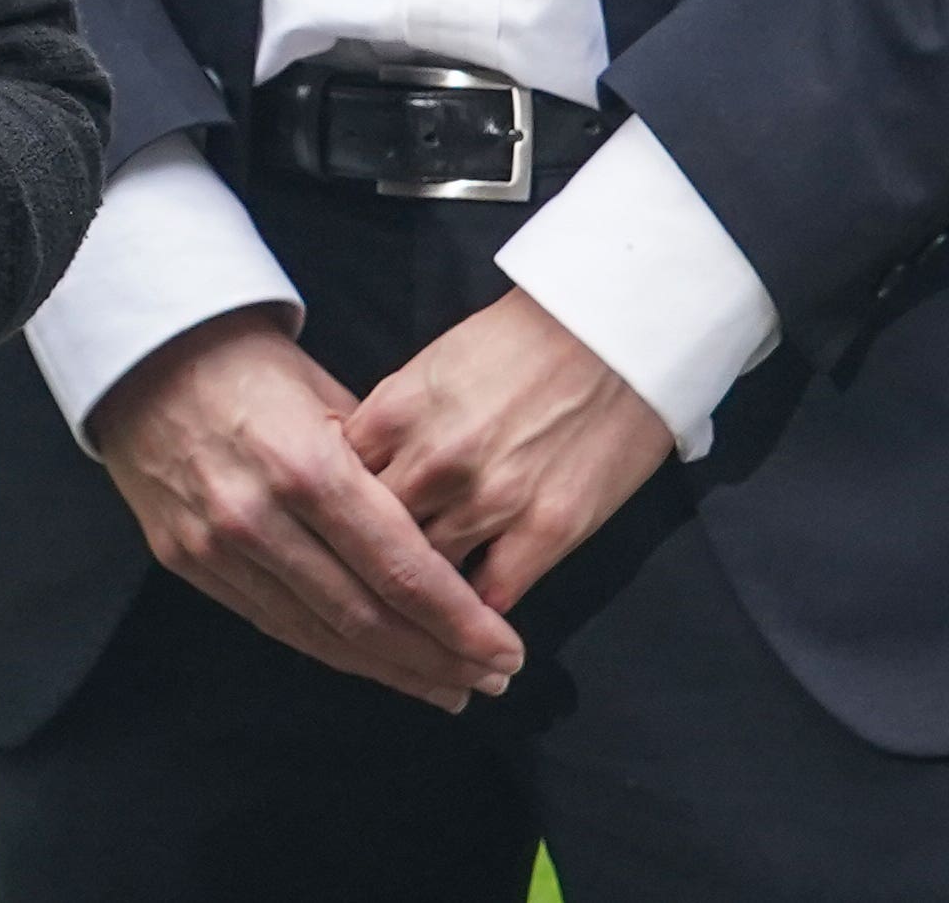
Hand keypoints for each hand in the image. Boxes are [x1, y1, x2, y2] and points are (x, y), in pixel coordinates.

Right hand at [84, 308, 525, 710]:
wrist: (140, 354)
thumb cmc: (249, 361)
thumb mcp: (328, 395)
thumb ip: (382, 467)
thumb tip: (442, 528)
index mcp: (305, 464)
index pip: (399, 568)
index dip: (458, 621)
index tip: (504, 648)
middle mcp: (259, 516)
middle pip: (366, 616)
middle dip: (438, 659)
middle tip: (490, 680)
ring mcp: (217, 547)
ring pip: (321, 634)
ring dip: (392, 670)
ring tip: (447, 688)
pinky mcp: (189, 563)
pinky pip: (274, 624)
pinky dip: (333, 651)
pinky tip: (376, 665)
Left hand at [344, 287, 673, 615]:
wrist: (614, 331)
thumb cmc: (524, 342)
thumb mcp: (434, 365)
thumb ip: (390, 424)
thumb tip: (356, 474)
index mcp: (397, 412)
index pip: (334, 489)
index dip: (334, 515)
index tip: (339, 533)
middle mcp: (435, 461)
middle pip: (371, 541)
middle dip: (369, 563)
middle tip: (371, 584)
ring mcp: (491, 500)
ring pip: (426, 578)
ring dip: (421, 595)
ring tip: (419, 609)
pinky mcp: (547, 530)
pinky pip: (490, 596)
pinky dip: (475, 613)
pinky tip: (470, 616)